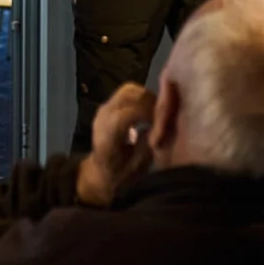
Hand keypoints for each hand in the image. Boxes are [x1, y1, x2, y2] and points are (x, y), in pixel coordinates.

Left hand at [77, 83, 155, 205]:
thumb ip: (148, 145)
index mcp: (107, 136)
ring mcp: (104, 108)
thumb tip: (160, 126)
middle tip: (164, 116)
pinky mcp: (109, 105)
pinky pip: (128, 93)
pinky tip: (149, 112)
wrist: (99, 173)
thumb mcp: (137, 168)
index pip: (127, 113)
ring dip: (147, 97)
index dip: (149, 113)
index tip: (163, 121)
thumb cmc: (119, 175)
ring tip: (157, 113)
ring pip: (129, 89)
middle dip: (151, 102)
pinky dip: (142, 97)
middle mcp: (103, 117)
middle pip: (129, 94)